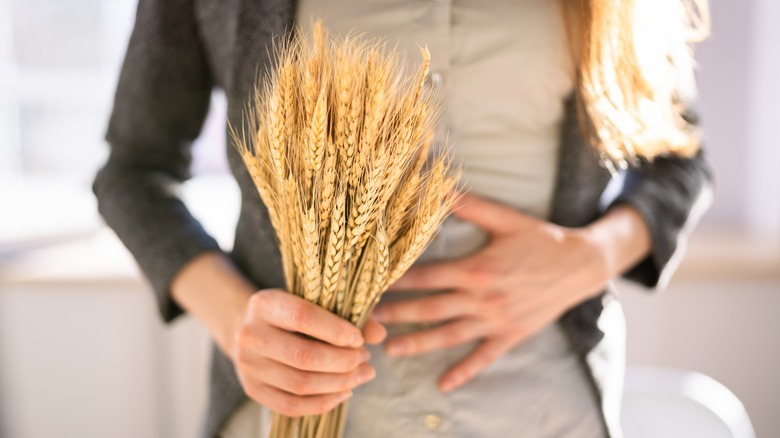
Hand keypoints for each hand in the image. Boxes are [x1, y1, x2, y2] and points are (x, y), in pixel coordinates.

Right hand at [232, 289, 386, 415]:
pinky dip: (323, 403)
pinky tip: (344, 392)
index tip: (359, 339)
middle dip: (343, 361)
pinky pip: (291, 406)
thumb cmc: (293, 313)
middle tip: (365, 358)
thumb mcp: (314, 302)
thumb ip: (348, 314)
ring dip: (339, 383)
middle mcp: (249, 334)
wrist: (252, 330)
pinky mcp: (252, 390)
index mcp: (264, 303)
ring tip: (362, 374)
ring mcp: (247, 365)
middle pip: (303, 356)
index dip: (336, 330)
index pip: (302, 317)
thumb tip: (379, 334)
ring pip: (300, 384)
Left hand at [372, 194, 629, 392]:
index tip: (371, 284)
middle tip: (367, 320)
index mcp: (477, 269)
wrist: (581, 266)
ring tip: (389, 349)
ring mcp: (495, 320)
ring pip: (449, 336)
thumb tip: (438, 187)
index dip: (397, 281)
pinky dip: (463, 372)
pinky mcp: (509, 335)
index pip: (427, 276)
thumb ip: (469, 205)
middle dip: (397, 314)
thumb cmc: (540, 239)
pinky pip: (483, 357)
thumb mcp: (505, 218)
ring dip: (418, 344)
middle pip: (430, 308)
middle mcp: (482, 298)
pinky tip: (443, 384)